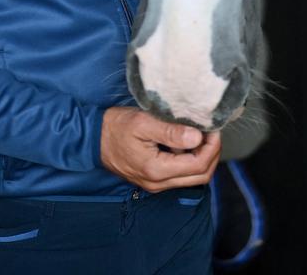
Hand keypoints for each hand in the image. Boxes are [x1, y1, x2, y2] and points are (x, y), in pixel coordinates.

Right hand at [100, 106, 220, 192]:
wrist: (93, 139)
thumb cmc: (116, 127)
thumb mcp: (143, 122)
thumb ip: (170, 131)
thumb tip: (197, 137)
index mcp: (157, 170)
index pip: (198, 165)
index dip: (211, 147)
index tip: (213, 128)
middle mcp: (158, 183)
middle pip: (200, 177)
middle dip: (212, 154)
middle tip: (212, 132)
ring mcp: (156, 184)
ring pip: (192, 178)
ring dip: (203, 158)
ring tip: (201, 135)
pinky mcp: (153, 179)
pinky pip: (180, 175)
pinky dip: (190, 160)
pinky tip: (186, 142)